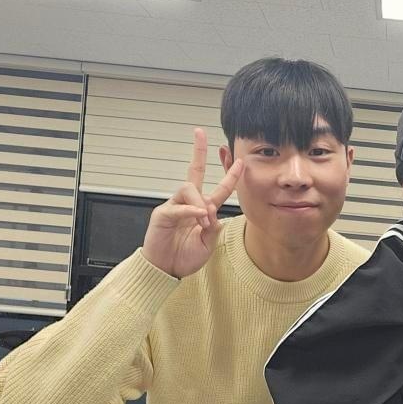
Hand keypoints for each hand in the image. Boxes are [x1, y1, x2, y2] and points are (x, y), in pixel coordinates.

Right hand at [141, 128, 242, 277]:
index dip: (230, 176)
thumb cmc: (184, 257)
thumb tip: (214, 212)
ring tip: (204, 219)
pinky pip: (178, 207)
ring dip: (200, 201)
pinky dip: (190, 210)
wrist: (166, 270)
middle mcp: (189, 204)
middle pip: (194, 172)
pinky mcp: (162, 214)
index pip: (219, 189)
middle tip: (200, 132)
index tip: (240, 161)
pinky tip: (198, 215)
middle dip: (198, 152)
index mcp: (202, 210)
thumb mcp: (207, 244)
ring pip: (189, 188)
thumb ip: (213, 228)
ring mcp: (174, 207)